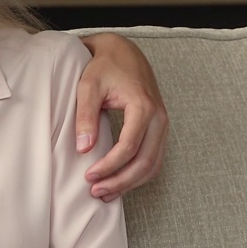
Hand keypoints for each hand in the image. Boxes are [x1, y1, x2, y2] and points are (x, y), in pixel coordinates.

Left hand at [76, 33, 168, 201]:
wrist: (123, 53)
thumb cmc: (104, 68)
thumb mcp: (88, 87)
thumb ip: (85, 116)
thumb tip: (83, 148)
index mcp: (143, 106)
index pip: (129, 147)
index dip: (109, 166)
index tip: (88, 177)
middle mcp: (159, 117)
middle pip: (145, 161)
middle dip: (120, 181)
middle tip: (95, 192)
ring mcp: (163, 124)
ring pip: (153, 164)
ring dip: (130, 183)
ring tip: (104, 194)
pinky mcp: (159, 129)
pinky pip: (154, 159)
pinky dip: (139, 175)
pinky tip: (118, 183)